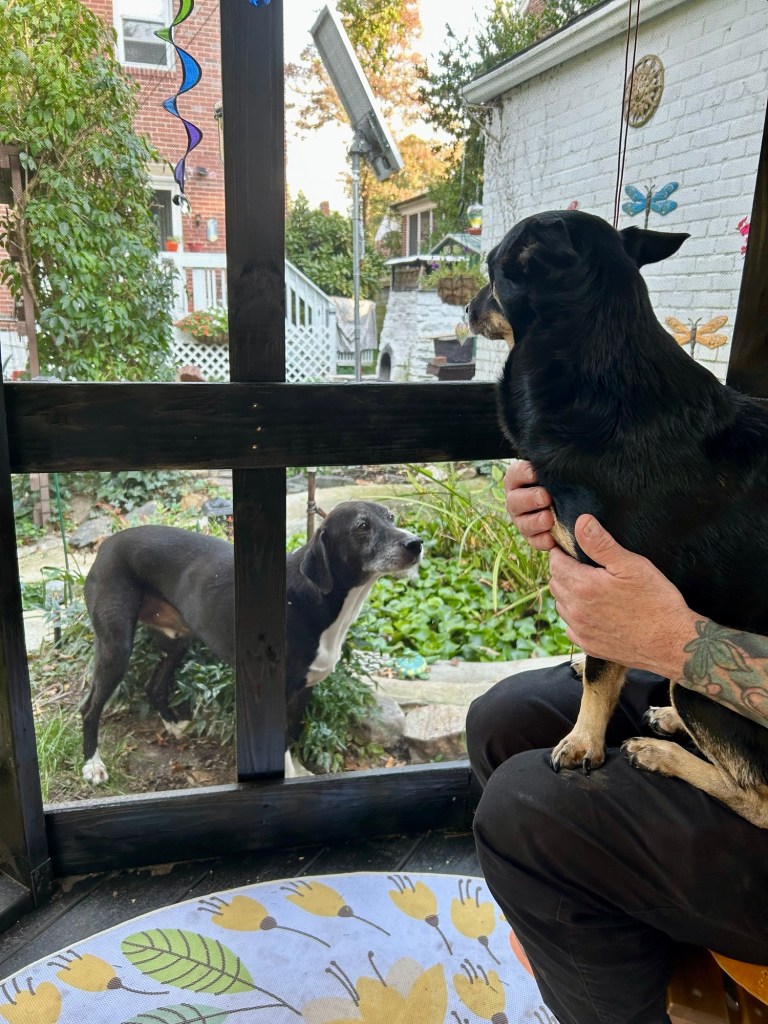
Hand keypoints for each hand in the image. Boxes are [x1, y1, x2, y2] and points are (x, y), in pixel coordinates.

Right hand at [503, 460, 555, 550]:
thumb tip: (561, 460)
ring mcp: (522, 520)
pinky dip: (542, 541)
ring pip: (523, 523)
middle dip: (530, 499)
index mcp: (517, 481)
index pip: (514, 474)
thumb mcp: (554, 473)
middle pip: (515, 501)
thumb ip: (552, 467)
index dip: (523, 474)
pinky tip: (552, 540)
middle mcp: (515, 501)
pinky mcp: (532, 537)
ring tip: (549, 519)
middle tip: (546, 497)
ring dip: (535, 522)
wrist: (569, 501)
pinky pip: (534, 541)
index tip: (535, 474)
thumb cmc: (559, 482)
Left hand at [549, 514, 698, 678]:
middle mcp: (576, 610)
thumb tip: (581, 522)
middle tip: (582, 565)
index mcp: (582, 586)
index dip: (561, 553)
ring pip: (561, 606)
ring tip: (589, 587)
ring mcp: (581, 630)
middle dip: (563, 571)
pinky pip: (571, 627)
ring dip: (568, 594)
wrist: (672, 643)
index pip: (555, 564)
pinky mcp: (589, 645)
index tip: (570, 549)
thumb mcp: (631, 565)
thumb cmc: (656, 601)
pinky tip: (594, 611)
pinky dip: (576, 617)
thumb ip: (601, 544)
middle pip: (555, 584)